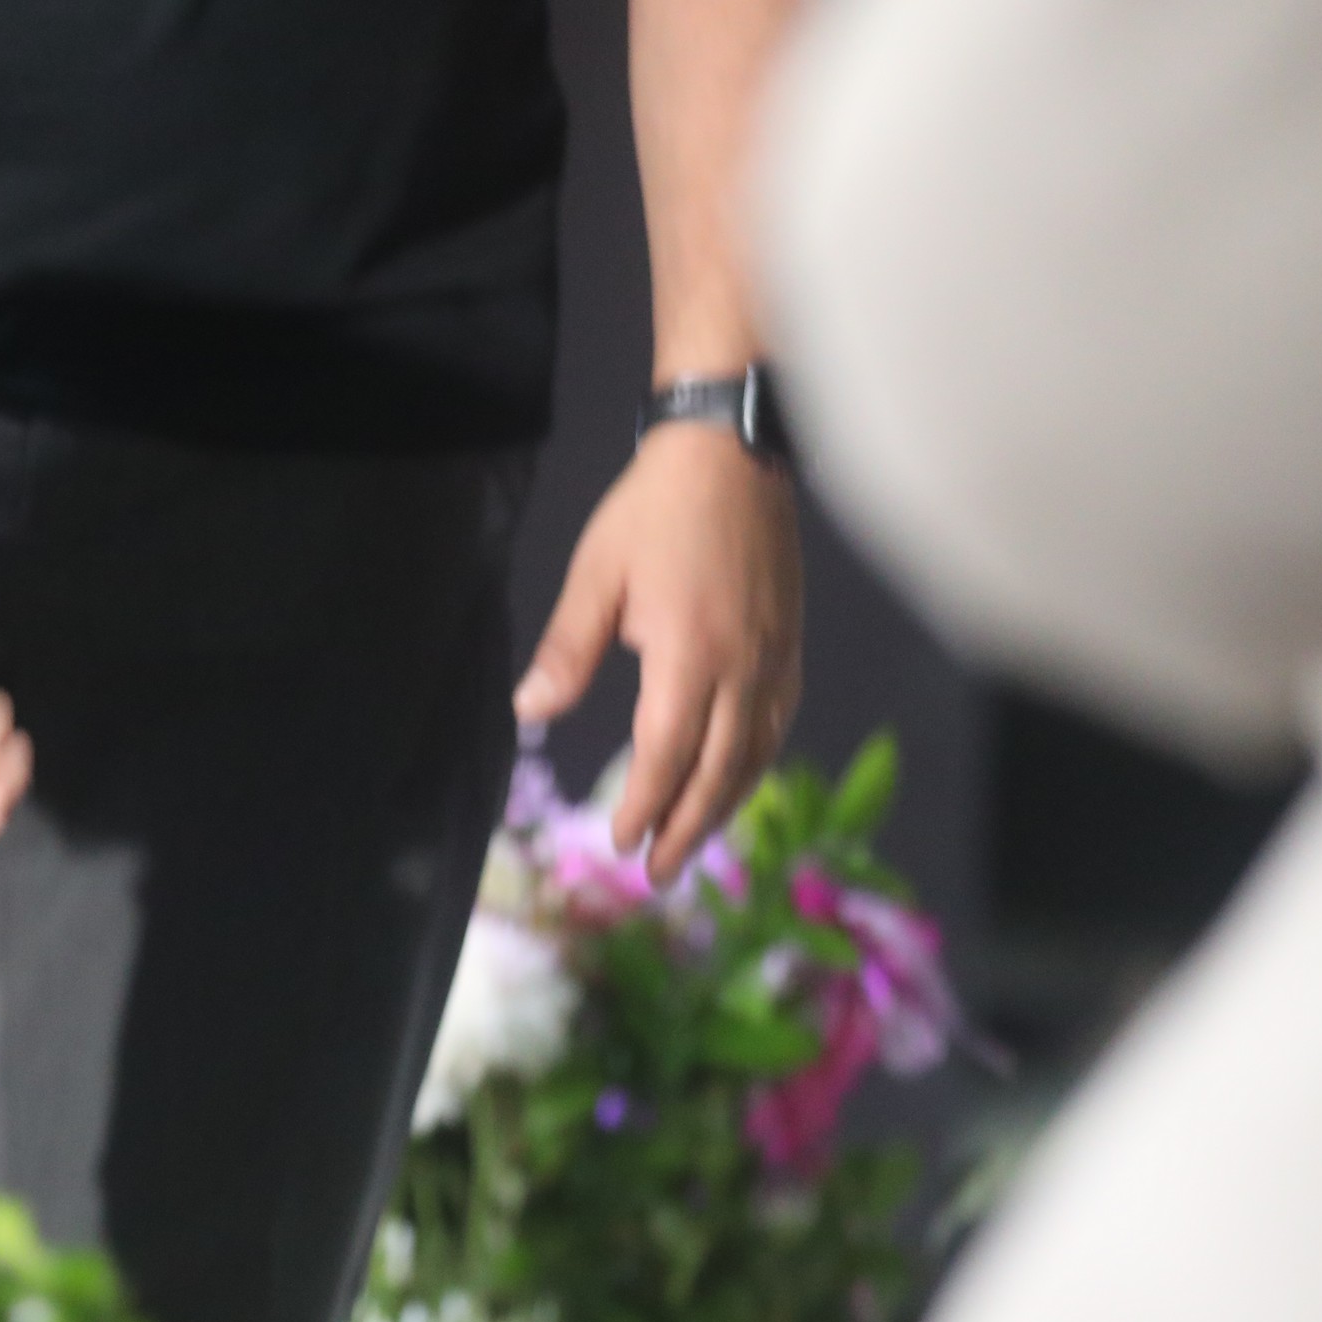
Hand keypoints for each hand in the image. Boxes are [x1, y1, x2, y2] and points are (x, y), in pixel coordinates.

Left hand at [513, 424, 803, 879]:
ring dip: (724, 805)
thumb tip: (532, 711)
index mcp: (689, 654)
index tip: (622, 842)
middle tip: (659, 872)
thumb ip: (568, 649)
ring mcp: (775, 656)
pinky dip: (756, 763)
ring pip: (756, 753)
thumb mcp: (597, 574)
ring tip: (693, 842)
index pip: (666, 753)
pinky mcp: (790, 642)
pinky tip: (737, 779)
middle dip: (687, 827)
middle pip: (719, 770)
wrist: (735, 448)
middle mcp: (743, 666)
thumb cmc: (656, 509)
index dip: (645, 803)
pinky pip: (778, 722)